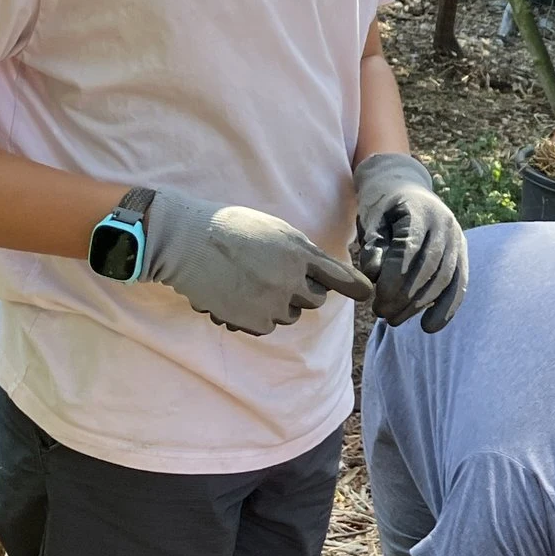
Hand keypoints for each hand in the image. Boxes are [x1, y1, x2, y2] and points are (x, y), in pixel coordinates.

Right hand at [140, 187, 371, 336]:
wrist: (187, 243)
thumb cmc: (230, 229)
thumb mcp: (274, 229)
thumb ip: (300, 251)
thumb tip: (318, 271)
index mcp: (299, 252)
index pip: (337, 275)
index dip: (354, 286)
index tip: (367, 294)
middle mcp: (291, 279)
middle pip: (315, 299)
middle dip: (304, 291)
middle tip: (278, 276)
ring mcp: (272, 302)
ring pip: (291, 315)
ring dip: (280, 304)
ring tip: (252, 283)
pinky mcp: (252, 320)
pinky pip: (268, 325)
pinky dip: (258, 315)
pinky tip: (238, 296)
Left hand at [351, 152, 468, 330]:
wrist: (407, 188)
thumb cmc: (383, 206)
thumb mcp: (371, 219)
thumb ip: (372, 245)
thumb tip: (373, 275)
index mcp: (421, 211)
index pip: (410, 250)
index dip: (395, 278)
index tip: (377, 299)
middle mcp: (446, 224)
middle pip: (429, 268)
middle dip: (405, 297)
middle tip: (381, 314)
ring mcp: (458, 239)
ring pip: (445, 279)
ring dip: (420, 305)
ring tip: (394, 320)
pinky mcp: (463, 254)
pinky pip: (459, 285)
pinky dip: (447, 308)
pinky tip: (430, 327)